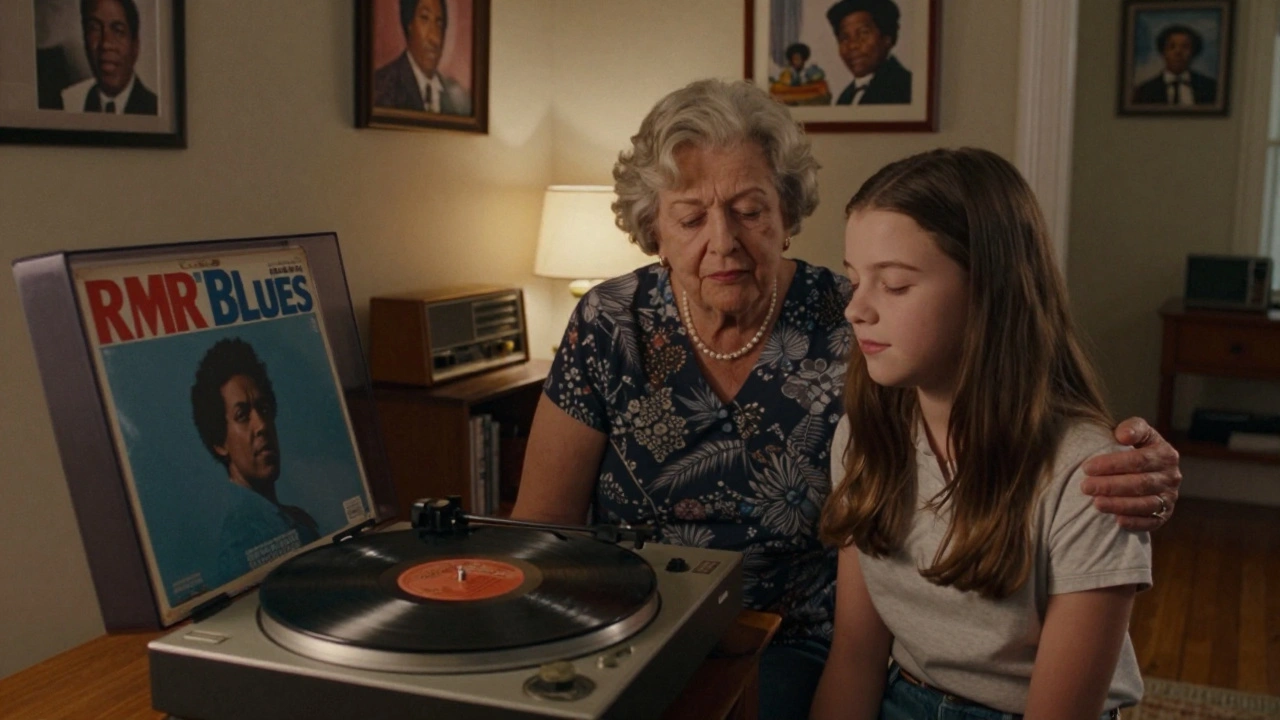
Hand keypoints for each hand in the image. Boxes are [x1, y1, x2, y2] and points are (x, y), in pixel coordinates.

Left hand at [1080, 417, 1180, 531]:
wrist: (1146, 467)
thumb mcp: (1136, 431)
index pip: (1139, 460)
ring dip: (1120, 505)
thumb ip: (1133, 427)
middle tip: (1085, 487)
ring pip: (1146, 504)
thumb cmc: (1135, 446)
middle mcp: (1171, 477)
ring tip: (1096, 504)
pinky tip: (1117, 521)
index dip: (1112, 464)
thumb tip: (1123, 435)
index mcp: (1165, 454)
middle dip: (1111, 486)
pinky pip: (1152, 522)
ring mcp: (1170, 497)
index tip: (1087, 467)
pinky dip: (1135, 523)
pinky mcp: (1165, 514)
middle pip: (1140, 483)